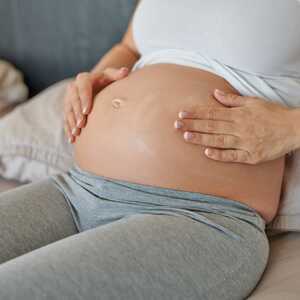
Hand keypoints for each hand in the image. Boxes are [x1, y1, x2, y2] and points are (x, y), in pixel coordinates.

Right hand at [63, 67, 129, 142]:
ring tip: (76, 133)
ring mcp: (69, 99)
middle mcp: (73, 88)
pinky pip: (66, 119)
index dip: (84, 99)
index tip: (87, 111)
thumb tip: (125, 72)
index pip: (82, 88)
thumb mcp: (111, 76)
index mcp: (84, 79)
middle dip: (77, 113)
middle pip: (74, 101)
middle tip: (81, 125)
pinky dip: (68, 129)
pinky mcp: (67, 108)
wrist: (97, 84)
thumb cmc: (107, 81)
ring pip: (68, 111)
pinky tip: (71, 139)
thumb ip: (117, 74)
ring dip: (71, 122)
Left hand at [174, 89, 295, 163]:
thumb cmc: (272, 114)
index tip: (182, 113)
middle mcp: (239, 127)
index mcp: (238, 114)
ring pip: (219, 140)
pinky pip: (233, 156)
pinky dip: (220, 155)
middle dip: (193, 125)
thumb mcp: (253, 102)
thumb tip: (214, 93)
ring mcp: (244, 142)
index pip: (212, 113)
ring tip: (186, 137)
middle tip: (176, 125)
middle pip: (212, 126)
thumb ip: (232, 100)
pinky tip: (207, 153)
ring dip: (201, 139)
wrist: (293, 128)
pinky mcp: (251, 155)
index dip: (196, 113)